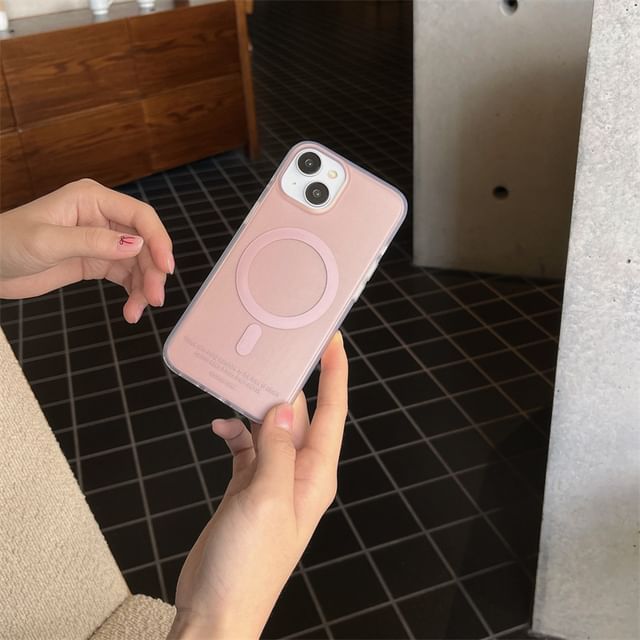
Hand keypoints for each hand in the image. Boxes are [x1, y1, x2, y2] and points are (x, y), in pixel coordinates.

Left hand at [0, 179, 173, 322]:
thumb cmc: (7, 242)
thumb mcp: (49, 242)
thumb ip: (93, 242)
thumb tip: (136, 246)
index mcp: (92, 199)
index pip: (139, 216)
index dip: (158, 240)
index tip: (165, 267)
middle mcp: (102, 217)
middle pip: (144, 243)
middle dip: (152, 271)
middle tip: (154, 298)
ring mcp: (101, 240)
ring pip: (138, 263)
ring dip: (143, 286)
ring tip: (138, 310)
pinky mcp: (97, 261)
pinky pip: (125, 276)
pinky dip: (132, 293)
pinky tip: (130, 309)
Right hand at [168, 333, 348, 639]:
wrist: (216, 608)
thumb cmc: (248, 565)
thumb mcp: (266, 498)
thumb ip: (276, 449)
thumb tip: (284, 408)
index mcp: (316, 473)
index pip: (332, 412)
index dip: (335, 374)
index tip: (332, 341)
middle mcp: (299, 472)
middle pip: (299, 414)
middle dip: (288, 383)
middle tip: (272, 352)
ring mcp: (273, 478)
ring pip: (270, 426)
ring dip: (253, 408)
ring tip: (236, 388)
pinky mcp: (248, 484)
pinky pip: (246, 445)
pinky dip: (234, 432)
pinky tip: (220, 427)